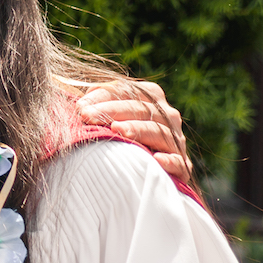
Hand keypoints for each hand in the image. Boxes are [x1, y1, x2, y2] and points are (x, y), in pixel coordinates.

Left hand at [77, 80, 193, 185]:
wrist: (144, 171)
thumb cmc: (120, 136)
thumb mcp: (108, 115)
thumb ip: (97, 104)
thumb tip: (81, 106)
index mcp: (152, 97)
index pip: (127, 90)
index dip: (103, 97)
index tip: (80, 108)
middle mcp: (168, 115)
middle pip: (141, 109)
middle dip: (112, 111)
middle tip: (87, 117)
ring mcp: (176, 140)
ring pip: (158, 131)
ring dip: (138, 130)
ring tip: (117, 130)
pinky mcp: (182, 166)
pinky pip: (178, 162)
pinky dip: (169, 160)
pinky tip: (156, 159)